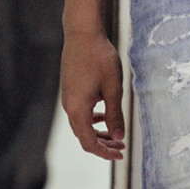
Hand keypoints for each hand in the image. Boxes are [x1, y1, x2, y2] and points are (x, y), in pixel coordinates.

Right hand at [61, 30, 125, 160]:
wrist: (83, 34)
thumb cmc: (100, 59)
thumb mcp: (113, 88)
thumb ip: (115, 115)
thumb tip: (118, 137)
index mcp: (78, 110)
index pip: (89, 142)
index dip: (104, 152)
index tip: (120, 154)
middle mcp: (69, 107)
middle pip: (84, 136)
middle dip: (103, 144)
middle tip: (121, 147)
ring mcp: (68, 98)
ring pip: (82, 124)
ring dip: (98, 132)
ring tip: (115, 134)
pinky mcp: (70, 89)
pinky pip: (80, 112)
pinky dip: (92, 119)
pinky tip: (104, 113)